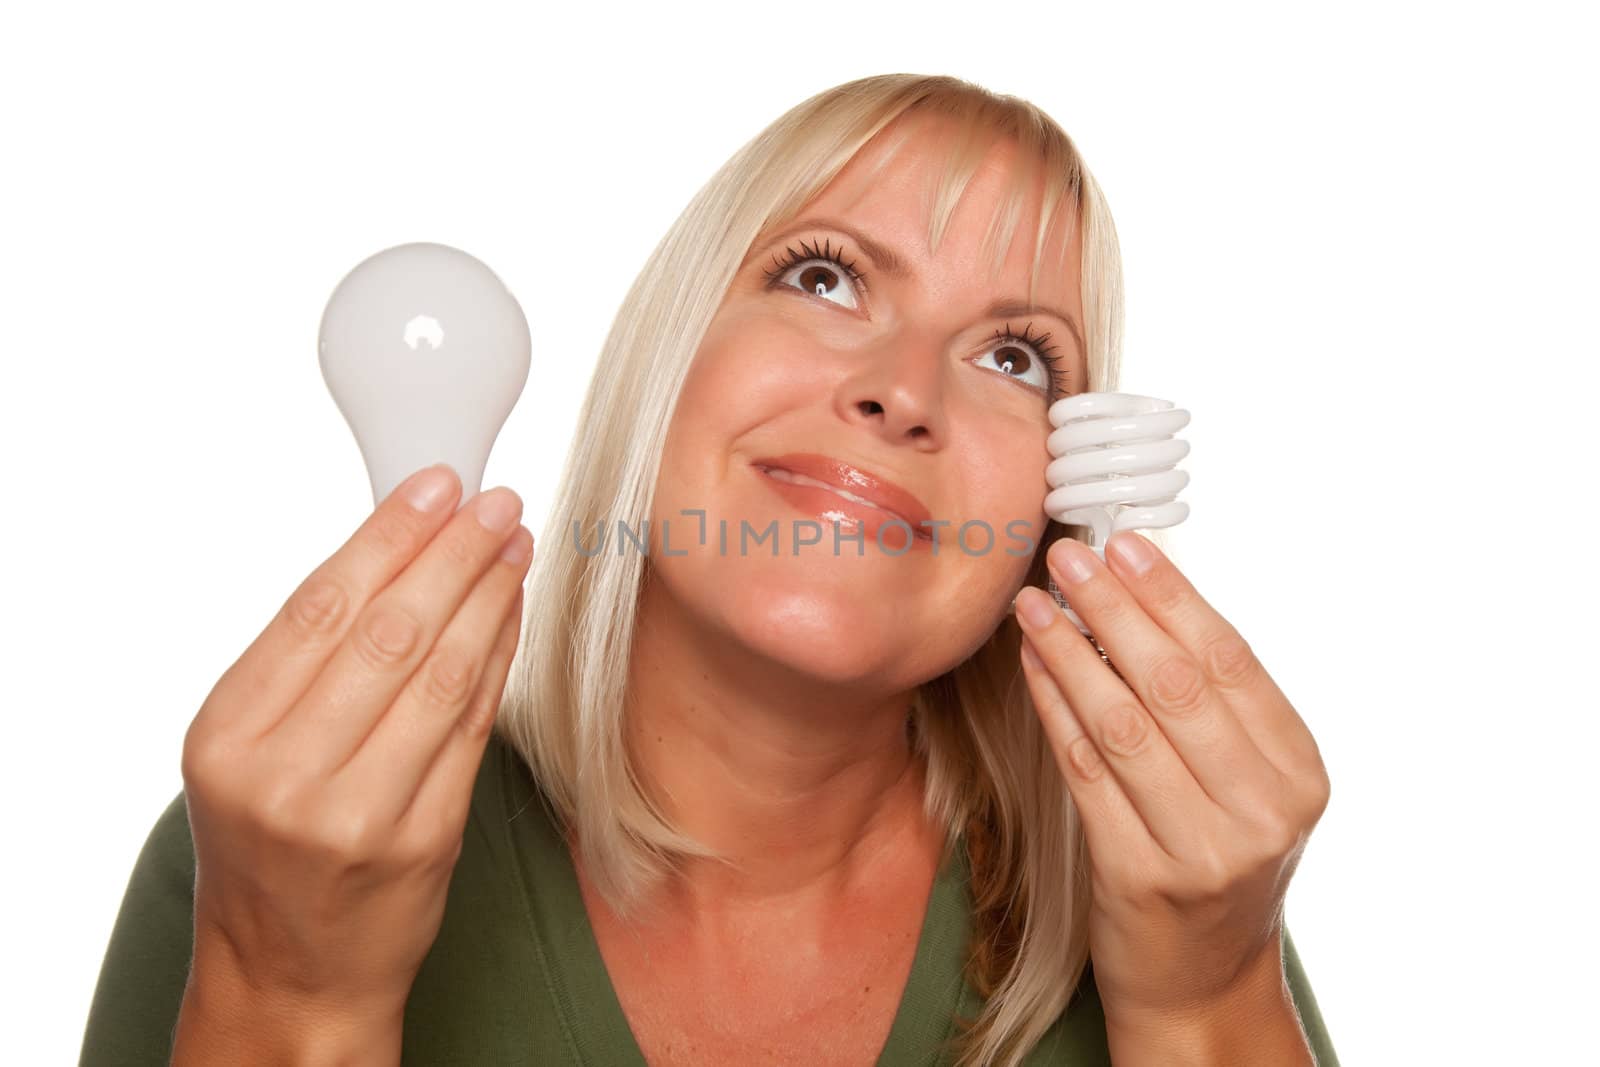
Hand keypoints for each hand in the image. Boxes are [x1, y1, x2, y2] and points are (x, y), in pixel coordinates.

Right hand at [180, 464, 532, 1021]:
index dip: (385, 536)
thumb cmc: (271, 844)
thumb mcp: (248, 751)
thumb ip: (305, 664)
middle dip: (451, 553)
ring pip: (441, 673)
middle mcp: (286, 774)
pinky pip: (474, 726)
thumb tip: (394, 550)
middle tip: (495, 501)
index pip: (318, 607)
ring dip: (488, 595)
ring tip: (515, 543)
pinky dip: (498, 658)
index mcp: (227, 736)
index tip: (434, 487)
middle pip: (387, 630)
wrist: (291, 971)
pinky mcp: (424, 840)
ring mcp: (358, 812)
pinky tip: (511, 612)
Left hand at [1011, 532, 1329, 1028]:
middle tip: (1066, 556)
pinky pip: (1084, 772)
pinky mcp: (1138, 877)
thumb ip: (1214, 705)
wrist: (1203, 982)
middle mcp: (1261, 812)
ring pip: (1122, 724)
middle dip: (1113, 610)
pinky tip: (1032, 666)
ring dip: (1070, 653)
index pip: (1231, 661)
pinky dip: (1054, 709)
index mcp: (1299, 773)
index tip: (1124, 546)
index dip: (1173, 596)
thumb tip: (1144, 592)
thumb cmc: (1219, 859)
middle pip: (1176, 685)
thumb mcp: (1249, 785)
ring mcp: (1202, 850)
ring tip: (1033, 604)